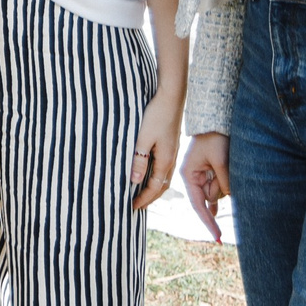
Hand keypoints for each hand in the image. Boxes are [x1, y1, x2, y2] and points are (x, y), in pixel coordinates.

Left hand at [129, 84, 183, 211]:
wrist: (171, 97)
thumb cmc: (156, 115)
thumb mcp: (143, 137)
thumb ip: (139, 159)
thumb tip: (135, 181)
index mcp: (166, 160)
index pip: (154, 187)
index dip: (143, 198)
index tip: (132, 207)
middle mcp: (171, 159)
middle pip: (162, 186)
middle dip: (150, 198)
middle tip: (137, 206)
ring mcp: (172, 152)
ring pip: (164, 177)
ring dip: (154, 188)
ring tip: (142, 195)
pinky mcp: (170, 145)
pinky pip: (164, 167)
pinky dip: (156, 177)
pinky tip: (149, 174)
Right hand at [182, 132, 229, 240]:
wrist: (215, 123)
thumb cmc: (214, 139)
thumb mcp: (220, 160)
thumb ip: (224, 181)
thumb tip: (231, 197)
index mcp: (188, 176)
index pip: (198, 204)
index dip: (208, 222)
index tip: (218, 237)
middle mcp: (194, 178)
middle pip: (210, 198)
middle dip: (220, 190)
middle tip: (222, 167)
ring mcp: (203, 176)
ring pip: (218, 193)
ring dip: (225, 183)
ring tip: (225, 162)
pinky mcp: (211, 173)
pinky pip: (219, 188)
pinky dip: (223, 190)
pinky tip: (217, 211)